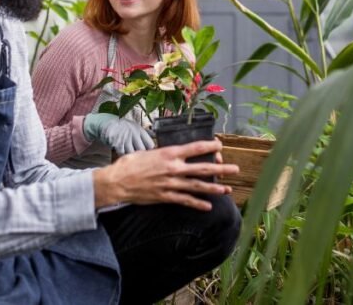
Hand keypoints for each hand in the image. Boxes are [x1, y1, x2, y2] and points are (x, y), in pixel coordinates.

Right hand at [83, 113, 153, 152]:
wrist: (107, 123)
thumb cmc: (123, 126)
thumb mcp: (136, 127)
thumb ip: (146, 133)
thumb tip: (155, 136)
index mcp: (140, 130)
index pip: (150, 144)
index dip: (150, 151)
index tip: (148, 154)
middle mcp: (134, 134)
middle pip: (142, 150)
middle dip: (141, 156)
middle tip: (138, 158)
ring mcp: (125, 138)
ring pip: (132, 153)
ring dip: (131, 156)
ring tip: (130, 156)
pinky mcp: (117, 142)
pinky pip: (122, 153)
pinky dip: (122, 155)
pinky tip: (122, 153)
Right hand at [93, 139, 239, 211]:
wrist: (117, 182)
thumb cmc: (130, 164)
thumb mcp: (148, 151)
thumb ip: (163, 153)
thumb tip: (173, 152)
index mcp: (169, 153)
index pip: (195, 148)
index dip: (210, 147)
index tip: (220, 145)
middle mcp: (173, 168)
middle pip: (203, 168)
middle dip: (221, 169)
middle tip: (235, 169)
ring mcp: (170, 183)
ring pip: (197, 186)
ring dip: (214, 188)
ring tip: (227, 189)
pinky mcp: (165, 196)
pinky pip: (185, 201)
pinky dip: (197, 204)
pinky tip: (208, 206)